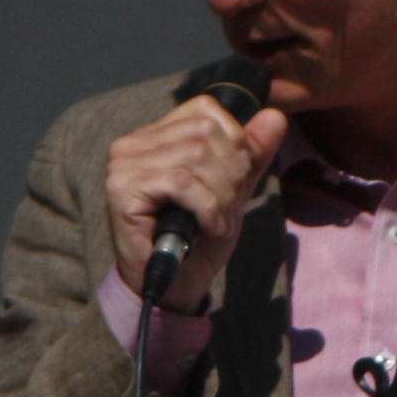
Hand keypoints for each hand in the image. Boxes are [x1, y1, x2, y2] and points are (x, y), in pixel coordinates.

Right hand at [102, 91, 286, 306]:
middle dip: (232, 173)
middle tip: (227, 207)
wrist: (173, 287)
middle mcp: (134, 143)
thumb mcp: (233, 190)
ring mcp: (124, 164)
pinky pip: (182, 182)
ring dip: (220, 195)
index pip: (206, 109)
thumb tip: (275, 116)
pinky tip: (207, 228)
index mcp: (157, 136)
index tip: (235, 180)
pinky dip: (206, 207)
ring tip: (217, 221)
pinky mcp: (121, 189)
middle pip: (205, 132)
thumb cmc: (197, 239)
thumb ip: (252, 154)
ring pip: (196, 156)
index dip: (234, 143)